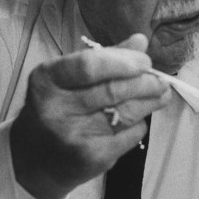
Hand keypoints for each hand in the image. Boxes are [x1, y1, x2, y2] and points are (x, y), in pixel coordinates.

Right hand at [10, 33, 168, 198]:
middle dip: (145, 83)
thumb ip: (105, 58)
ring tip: (162, 94)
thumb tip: (141, 41)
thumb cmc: (59, 107)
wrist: (36, 158)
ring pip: (125, 113)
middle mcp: (55, 108)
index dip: (123, 62)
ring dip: (150, 102)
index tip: (145, 60)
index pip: (89, 66)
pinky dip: (139, 125)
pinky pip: (128, 135)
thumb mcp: (70, 78)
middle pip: (112, 91)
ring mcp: (71, 135)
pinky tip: (139, 119)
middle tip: (161, 80)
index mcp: (47, 79)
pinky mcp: (89, 158)